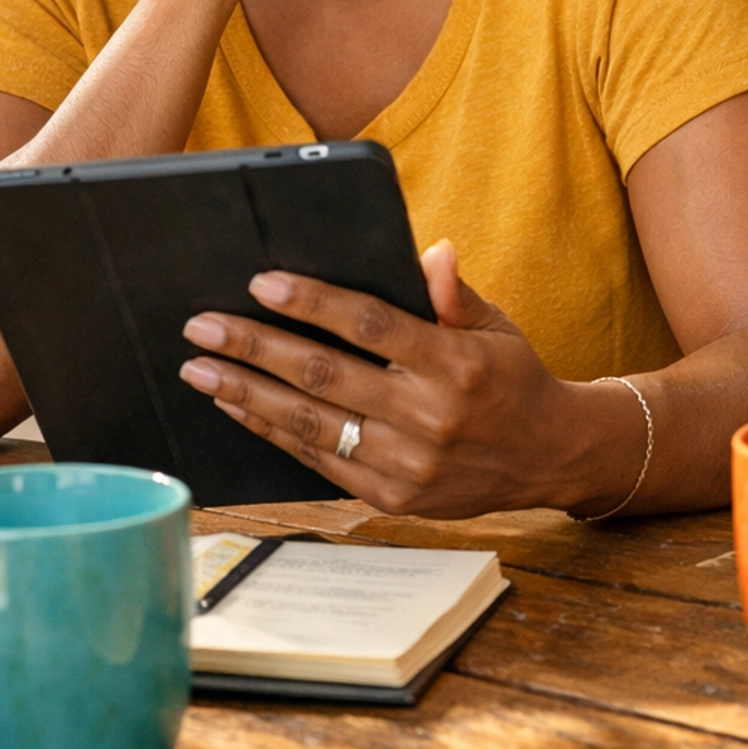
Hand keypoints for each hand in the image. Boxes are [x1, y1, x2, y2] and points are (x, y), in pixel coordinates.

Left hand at [179, 242, 616, 515]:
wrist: (548, 456)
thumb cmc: (512, 377)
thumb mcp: (497, 326)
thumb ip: (454, 292)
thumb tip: (429, 252)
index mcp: (455, 363)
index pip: (371, 325)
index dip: (312, 302)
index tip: (262, 282)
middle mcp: (428, 416)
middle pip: (324, 375)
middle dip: (255, 347)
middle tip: (202, 325)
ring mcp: (407, 463)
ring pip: (309, 423)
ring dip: (246, 392)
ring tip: (199, 368)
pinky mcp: (391, 496)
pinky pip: (318, 459)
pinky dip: (271, 431)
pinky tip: (237, 404)